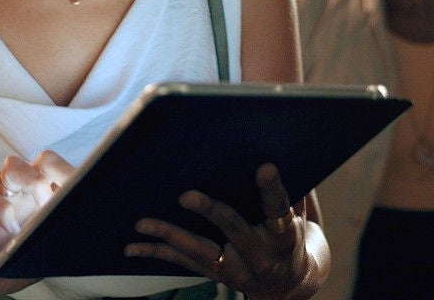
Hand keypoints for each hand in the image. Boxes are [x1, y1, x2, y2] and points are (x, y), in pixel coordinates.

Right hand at [0, 151, 75, 298]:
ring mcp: (7, 198)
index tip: (80, 185)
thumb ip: (66, 229)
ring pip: (12, 166)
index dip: (69, 171)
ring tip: (41, 208)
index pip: (63, 168)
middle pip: (42, 160)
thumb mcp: (54, 247)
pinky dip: (2, 209)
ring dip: (29, 182)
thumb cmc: (29, 261)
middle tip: (57, 200)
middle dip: (53, 173)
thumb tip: (91, 223)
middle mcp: (29, 190)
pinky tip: (13, 229)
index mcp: (51, 194)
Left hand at [125, 163, 326, 299]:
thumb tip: (276, 148)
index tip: (264, 167)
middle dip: (211, 212)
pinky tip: (132, 247)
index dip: (272, 189)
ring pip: (200, 250)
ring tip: (143, 222)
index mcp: (285, 235)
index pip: (279, 209)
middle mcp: (260, 255)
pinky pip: (183, 263)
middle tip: (187, 196)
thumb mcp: (300, 218)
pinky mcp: (216, 274)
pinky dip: (156, 253)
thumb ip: (290, 192)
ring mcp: (236, 269)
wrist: (289, 285)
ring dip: (170, 235)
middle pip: (235, 229)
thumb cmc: (292, 238)